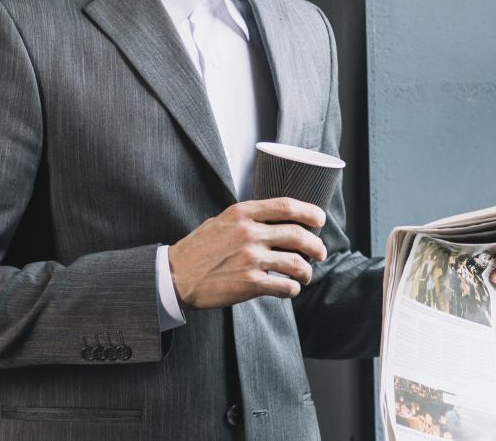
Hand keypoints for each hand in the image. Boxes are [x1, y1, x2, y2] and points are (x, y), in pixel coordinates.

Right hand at [168, 198, 327, 309]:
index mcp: (242, 213)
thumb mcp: (220, 221)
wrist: (174, 276)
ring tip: (305, 276)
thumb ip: (246, 218)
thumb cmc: (198, 249)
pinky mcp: (249, 283)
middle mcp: (249, 233)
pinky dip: (292, 289)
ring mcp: (250, 258)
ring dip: (307, 271)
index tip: (320, 219)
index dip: (310, 211)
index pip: (286, 206)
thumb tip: (274, 218)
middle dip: (316, 246)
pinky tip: (290, 289)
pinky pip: (285, 286)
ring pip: (296, 263)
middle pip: (298, 235)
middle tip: (321, 253)